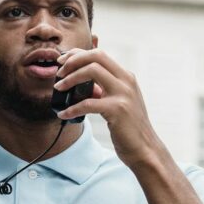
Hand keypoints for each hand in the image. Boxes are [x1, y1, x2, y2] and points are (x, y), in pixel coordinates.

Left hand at [54, 48, 163, 168]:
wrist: (144, 148)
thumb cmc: (129, 127)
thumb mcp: (119, 101)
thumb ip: (104, 89)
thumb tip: (82, 82)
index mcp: (126, 77)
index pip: (100, 54)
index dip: (78, 54)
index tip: (64, 62)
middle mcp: (126, 81)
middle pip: (96, 56)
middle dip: (73, 60)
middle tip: (59, 72)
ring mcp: (123, 94)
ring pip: (91, 71)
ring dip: (70, 78)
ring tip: (59, 88)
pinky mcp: (117, 110)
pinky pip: (87, 103)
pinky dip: (71, 108)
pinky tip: (64, 114)